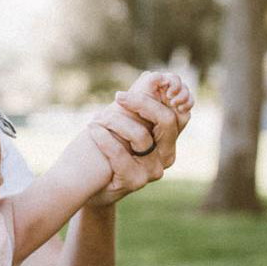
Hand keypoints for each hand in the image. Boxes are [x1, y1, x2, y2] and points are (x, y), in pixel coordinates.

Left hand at [85, 71, 193, 207]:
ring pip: (140, 135)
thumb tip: (152, 76)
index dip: (170, 93)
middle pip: (165, 119)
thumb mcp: (124, 126)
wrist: (88, 188)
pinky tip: (92, 129)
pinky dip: (104, 138)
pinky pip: (120, 153)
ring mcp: (152, 171)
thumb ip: (139, 106)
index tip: (150, 78)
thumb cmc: (107, 153)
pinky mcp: (135, 181)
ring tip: (97, 118)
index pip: (179, 111)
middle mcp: (166, 156)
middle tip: (119, 96)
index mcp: (168, 141)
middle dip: (142, 102)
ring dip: (115, 121)